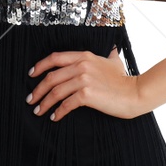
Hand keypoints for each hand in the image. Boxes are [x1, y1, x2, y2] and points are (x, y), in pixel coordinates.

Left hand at [27, 47, 145, 120]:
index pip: (55, 58)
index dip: (40, 66)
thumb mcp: (114, 61)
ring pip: (56, 91)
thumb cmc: (124, 79)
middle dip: (38, 89)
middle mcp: (81, 65)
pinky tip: (54, 117)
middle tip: (30, 99)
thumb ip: (109, 54)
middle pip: (51, 77)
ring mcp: (84, 79)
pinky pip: (66, 104)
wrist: (135, 93)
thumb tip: (112, 47)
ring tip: (38, 111)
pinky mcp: (87, 95)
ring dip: (44, 102)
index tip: (31, 74)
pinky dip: (58, 112)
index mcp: (84, 56)